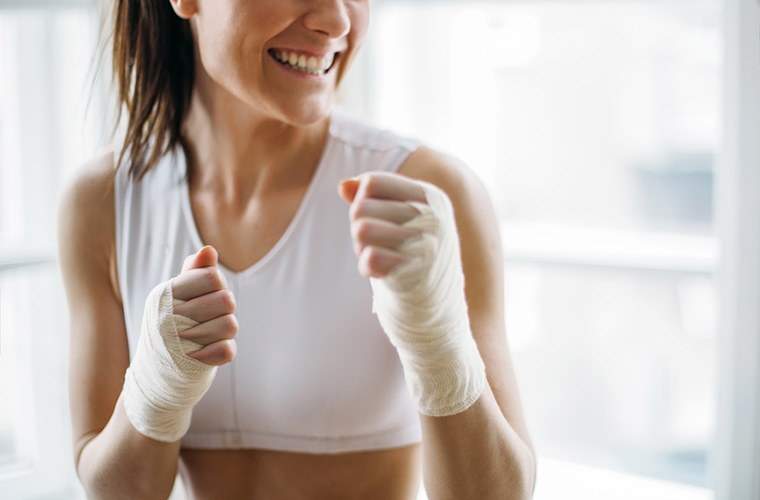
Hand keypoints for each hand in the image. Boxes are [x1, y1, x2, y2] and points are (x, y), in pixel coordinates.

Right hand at [121, 245, 237, 441]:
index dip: (217, 287)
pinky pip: (227, 351)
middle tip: (208, 320)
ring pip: (231, 325)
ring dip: (224, 333)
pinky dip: (222, 353)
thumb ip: (194, 273)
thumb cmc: (172, 329)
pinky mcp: (191, 365)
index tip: (206, 297)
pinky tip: (207, 354)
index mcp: (166, 294)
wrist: (156, 377)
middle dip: (225, 311)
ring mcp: (178, 341)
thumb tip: (208, 250)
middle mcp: (167, 315)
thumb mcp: (177, 298)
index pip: (212, 276)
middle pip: (227, 300)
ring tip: (207, 337)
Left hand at [337, 172, 486, 416]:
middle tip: (383, 251)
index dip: (362, 206)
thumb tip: (344, 186)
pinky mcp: (417, 270)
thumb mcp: (398, 227)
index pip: (372, 182)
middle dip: (360, 232)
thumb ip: (373, 202)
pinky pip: (368, 257)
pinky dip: (368, 269)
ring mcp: (428, 242)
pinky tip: (385, 278)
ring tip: (384, 263)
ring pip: (361, 229)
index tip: (381, 227)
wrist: (438, 323)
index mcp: (433, 198)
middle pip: (361, 207)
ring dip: (362, 250)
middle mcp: (434, 215)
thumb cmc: (413, 270)